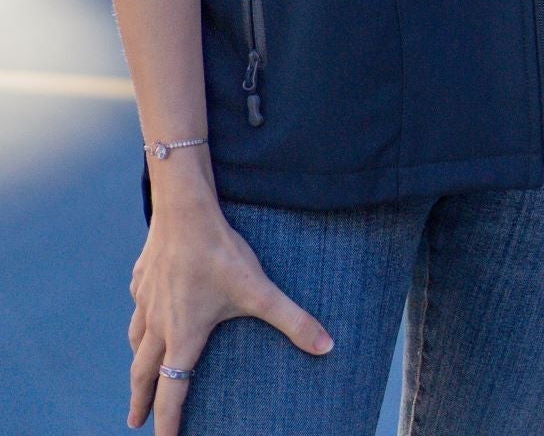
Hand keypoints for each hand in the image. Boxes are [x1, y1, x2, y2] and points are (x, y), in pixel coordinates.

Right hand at [128, 176, 332, 429]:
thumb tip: (326, 346)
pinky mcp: (141, 277)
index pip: (172, 392)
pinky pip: (137, 305)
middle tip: (134, 421)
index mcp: (182, 337)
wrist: (184, 210)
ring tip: (139, 372)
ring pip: (135, 340)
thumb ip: (292, 320)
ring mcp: (146, 300)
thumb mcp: (259, 290)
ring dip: (136, 361)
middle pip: (142, 374)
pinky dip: (139, 318)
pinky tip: (145, 311)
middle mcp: (158, 325)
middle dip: (140, 400)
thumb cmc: (220, 253)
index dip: (167, 421)